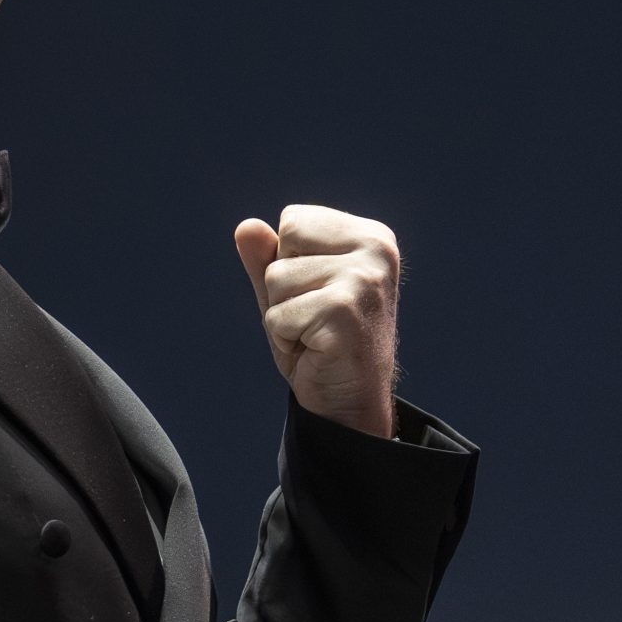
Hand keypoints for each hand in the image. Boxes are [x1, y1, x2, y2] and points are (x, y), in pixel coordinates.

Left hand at [234, 206, 400, 437]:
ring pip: (276, 280)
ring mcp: (364, 279)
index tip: (318, 294)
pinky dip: (285, 339)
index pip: (294, 220)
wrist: (349, 402)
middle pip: (283, 246)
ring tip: (315, 334)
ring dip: (284, 316)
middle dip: (282, 287)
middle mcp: (376, 250)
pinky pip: (278, 315)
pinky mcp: (345, 311)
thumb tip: (245, 226)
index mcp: (370, 236)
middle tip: (314, 317)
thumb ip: (266, 257)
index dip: (289, 261)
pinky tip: (315, 350)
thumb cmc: (320, 343)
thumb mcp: (288, 292)